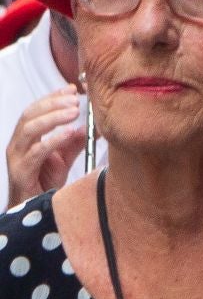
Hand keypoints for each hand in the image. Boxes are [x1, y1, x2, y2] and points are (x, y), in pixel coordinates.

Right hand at [6, 85, 82, 207]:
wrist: (35, 209)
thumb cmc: (45, 182)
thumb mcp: (64, 158)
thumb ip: (74, 142)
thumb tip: (89, 126)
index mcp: (26, 137)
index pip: (35, 110)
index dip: (52, 97)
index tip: (72, 88)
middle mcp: (18, 144)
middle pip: (29, 114)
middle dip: (52, 103)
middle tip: (75, 98)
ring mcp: (17, 157)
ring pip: (29, 129)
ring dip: (53, 118)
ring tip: (73, 111)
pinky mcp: (21, 171)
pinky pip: (37, 151)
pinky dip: (54, 140)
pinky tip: (70, 133)